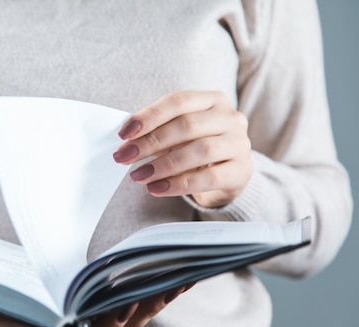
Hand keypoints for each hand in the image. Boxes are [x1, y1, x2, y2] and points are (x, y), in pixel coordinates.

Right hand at [0, 285, 191, 326]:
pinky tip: (169, 276)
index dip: (107, 325)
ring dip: (157, 300)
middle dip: (147, 308)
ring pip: (132, 319)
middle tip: (171, 283)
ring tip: (181, 276)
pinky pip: (130, 307)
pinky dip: (151, 294)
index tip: (124, 307)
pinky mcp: (98, 314)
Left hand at [113, 90, 251, 207]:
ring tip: (138, 176)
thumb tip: (127, 142)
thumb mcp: (177, 135)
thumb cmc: (194, 149)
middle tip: (124, 157)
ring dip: (163, 165)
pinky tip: (157, 189)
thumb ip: (156, 133)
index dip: (149, 116)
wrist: (226, 176)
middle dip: (150, 142)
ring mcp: (239, 143)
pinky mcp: (241, 170)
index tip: (123, 133)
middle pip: (187, 126)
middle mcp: (230, 117)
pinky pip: (208, 178)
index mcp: (212, 100)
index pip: (178, 101)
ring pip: (199, 150)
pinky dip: (178, 185)